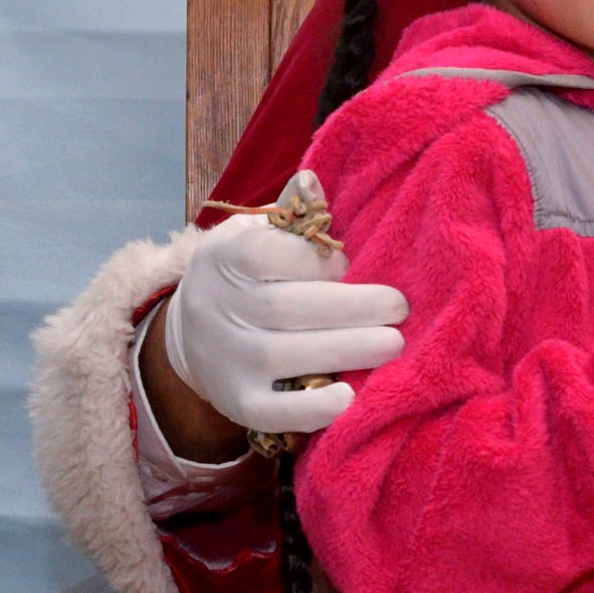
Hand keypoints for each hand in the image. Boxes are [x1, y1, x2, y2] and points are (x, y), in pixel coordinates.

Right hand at [156, 173, 409, 437]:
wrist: (193, 334)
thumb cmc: (248, 276)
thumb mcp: (257, 234)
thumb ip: (291, 214)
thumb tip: (313, 180)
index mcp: (227, 258)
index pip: (271, 255)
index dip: (318, 260)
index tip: (352, 263)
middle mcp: (219, 308)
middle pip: (286, 308)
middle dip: (351, 307)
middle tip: (399, 308)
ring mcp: (225, 359)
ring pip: (284, 356)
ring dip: (346, 350)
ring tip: (393, 343)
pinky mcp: (237, 402)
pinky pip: (272, 412)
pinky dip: (311, 410)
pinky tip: (349, 397)